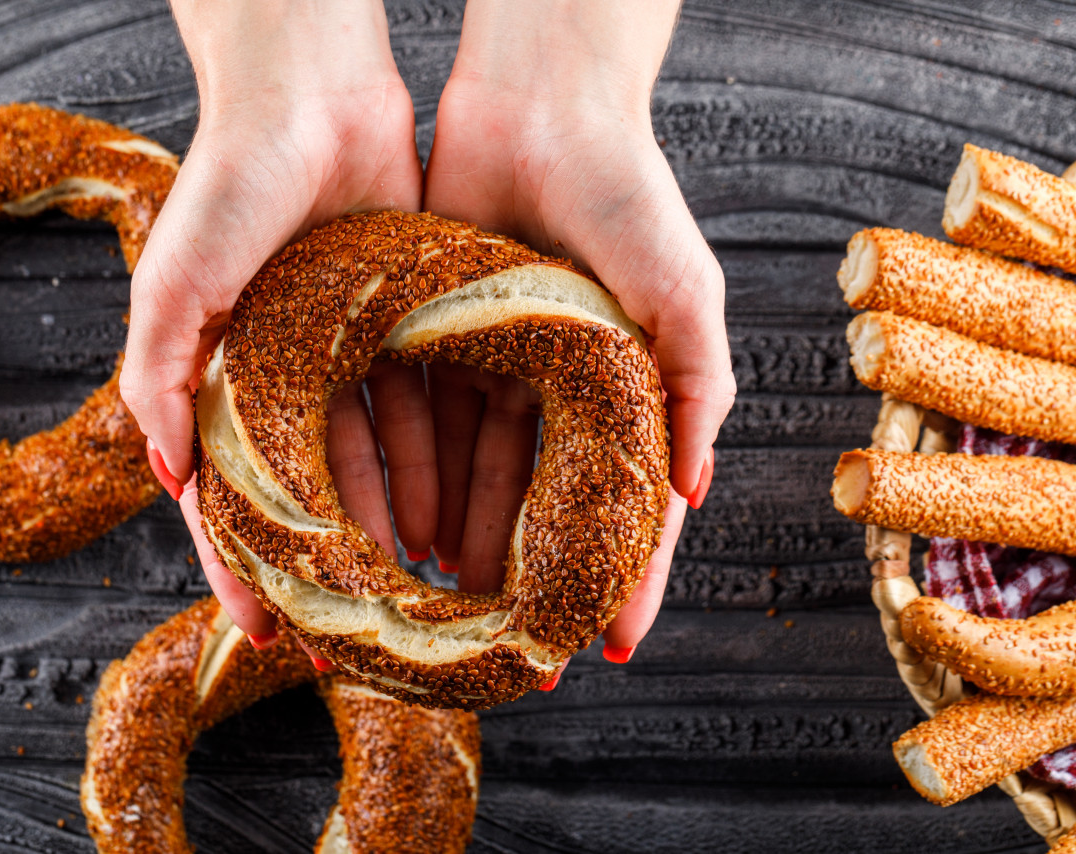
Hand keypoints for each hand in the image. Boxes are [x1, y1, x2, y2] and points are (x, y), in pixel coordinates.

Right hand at [120, 0, 422, 643]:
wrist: (311, 97)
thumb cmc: (228, 183)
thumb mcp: (174, 285)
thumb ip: (160, 382)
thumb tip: (172, 482)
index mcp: (221, 379)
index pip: (231, 497)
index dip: (243, 568)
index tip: (266, 634)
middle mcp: (283, 379)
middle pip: (307, 496)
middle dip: (328, 568)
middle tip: (352, 639)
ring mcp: (344, 359)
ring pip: (371, 464)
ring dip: (389, 528)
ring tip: (415, 592)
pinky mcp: (402, 330)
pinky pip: (420, 414)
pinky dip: (432, 468)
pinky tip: (448, 520)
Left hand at [421, 0, 735, 657]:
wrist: (538, 105)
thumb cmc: (627, 193)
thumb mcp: (682, 294)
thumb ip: (697, 392)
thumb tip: (693, 494)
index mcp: (622, 386)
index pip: (623, 502)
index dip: (621, 575)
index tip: (605, 644)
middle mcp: (558, 387)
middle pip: (542, 503)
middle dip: (529, 578)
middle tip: (514, 650)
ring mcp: (495, 367)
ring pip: (476, 475)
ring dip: (465, 539)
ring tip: (449, 605)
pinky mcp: (434, 338)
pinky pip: (424, 424)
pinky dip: (416, 479)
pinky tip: (405, 532)